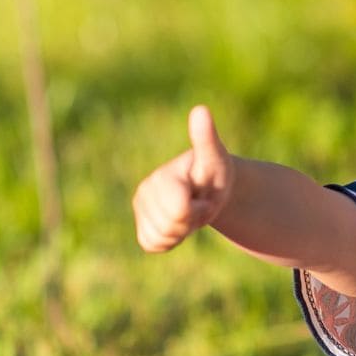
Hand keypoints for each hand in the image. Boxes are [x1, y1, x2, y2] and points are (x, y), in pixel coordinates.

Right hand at [134, 105, 232, 252]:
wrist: (207, 189)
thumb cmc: (213, 172)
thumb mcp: (215, 157)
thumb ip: (206, 138)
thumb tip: (201, 110)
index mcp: (162, 176)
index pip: (178, 210)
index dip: (197, 209)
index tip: (201, 194)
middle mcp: (144, 191)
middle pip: (171, 226)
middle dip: (191, 220)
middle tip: (196, 203)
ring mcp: (140, 210)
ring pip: (162, 238)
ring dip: (182, 230)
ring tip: (188, 211)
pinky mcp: (140, 227)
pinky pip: (153, 245)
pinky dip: (170, 241)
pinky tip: (177, 224)